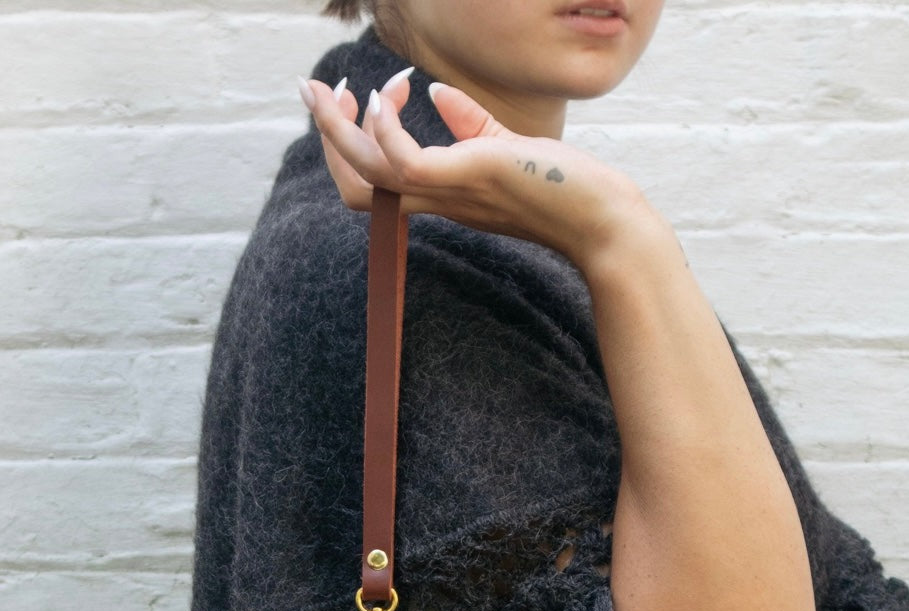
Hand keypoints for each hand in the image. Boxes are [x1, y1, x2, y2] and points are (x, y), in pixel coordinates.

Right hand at [299, 74, 650, 270]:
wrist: (598, 218)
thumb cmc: (561, 187)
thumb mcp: (504, 146)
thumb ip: (467, 123)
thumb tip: (437, 93)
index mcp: (441, 194)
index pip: (376, 181)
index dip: (353, 143)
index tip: (358, 97)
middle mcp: (436, 200)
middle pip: (355, 186)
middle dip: (327, 137)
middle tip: (312, 92)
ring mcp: (447, 193)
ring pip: (365, 176)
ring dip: (337, 131)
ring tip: (330, 91)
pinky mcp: (464, 179)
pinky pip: (402, 161)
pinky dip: (383, 128)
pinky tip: (383, 94)